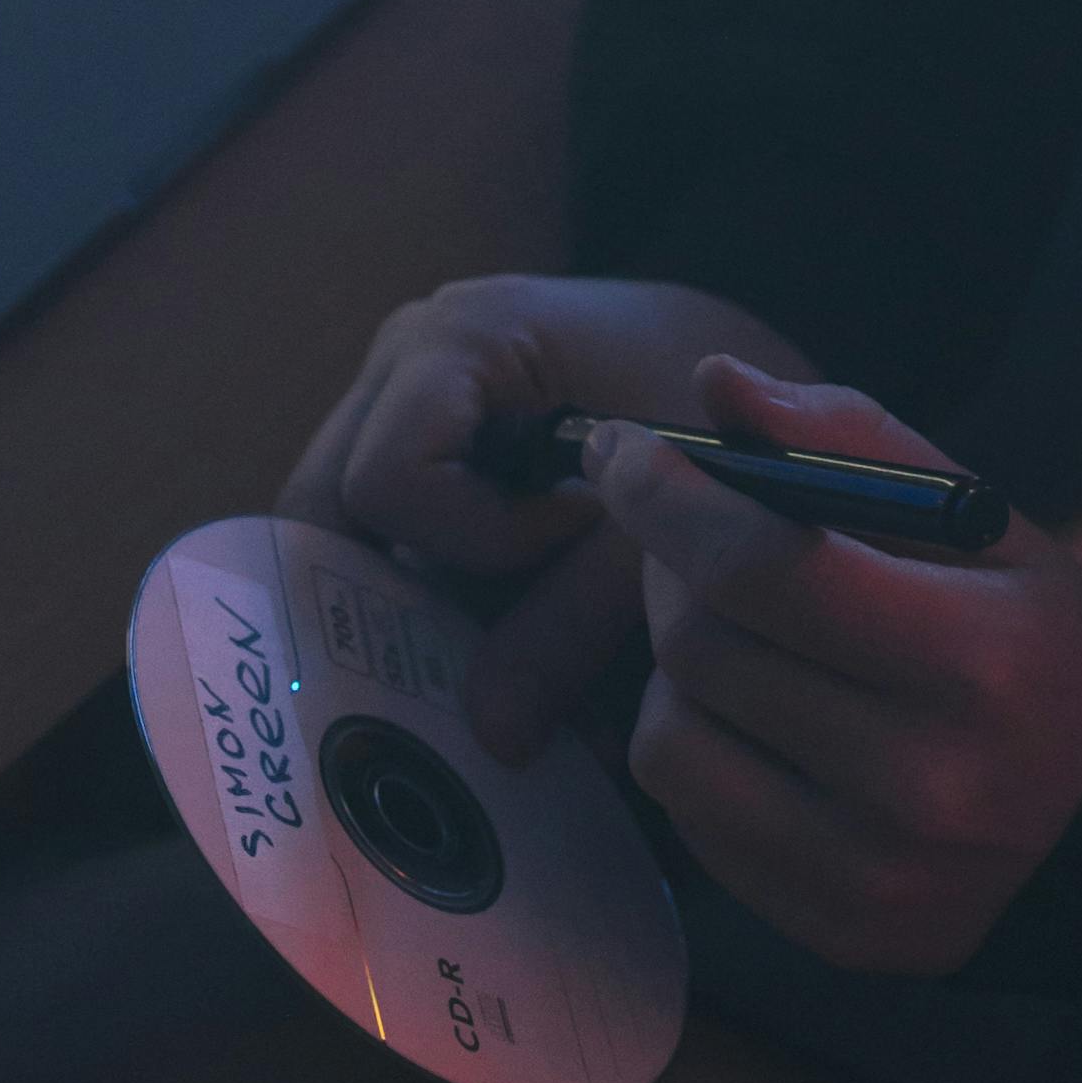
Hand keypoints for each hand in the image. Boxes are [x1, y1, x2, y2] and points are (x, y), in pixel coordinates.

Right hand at [277, 271, 792, 758]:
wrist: (750, 387)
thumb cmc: (710, 425)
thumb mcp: (653, 534)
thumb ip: (569, 629)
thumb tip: (487, 742)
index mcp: (455, 341)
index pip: (391, 481)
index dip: (475, 538)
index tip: (576, 537)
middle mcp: (405, 362)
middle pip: (332, 510)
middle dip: (396, 600)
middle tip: (489, 651)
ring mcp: (404, 405)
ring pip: (355, 539)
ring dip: (428, 611)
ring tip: (525, 652)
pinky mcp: (426, 457)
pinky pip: (399, 544)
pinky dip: (453, 602)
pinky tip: (526, 641)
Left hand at [595, 357, 1081, 977]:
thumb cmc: (1035, 641)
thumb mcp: (980, 521)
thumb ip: (851, 441)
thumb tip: (714, 387)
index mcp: (975, 657)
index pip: (765, 568)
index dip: (670, 498)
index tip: (625, 448)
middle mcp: (924, 783)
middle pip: (706, 649)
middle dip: (667, 566)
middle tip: (685, 532)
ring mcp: (873, 873)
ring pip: (670, 742)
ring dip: (673, 665)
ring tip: (731, 632)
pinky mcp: (834, 931)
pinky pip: (689, 822)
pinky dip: (697, 749)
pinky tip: (753, 717)